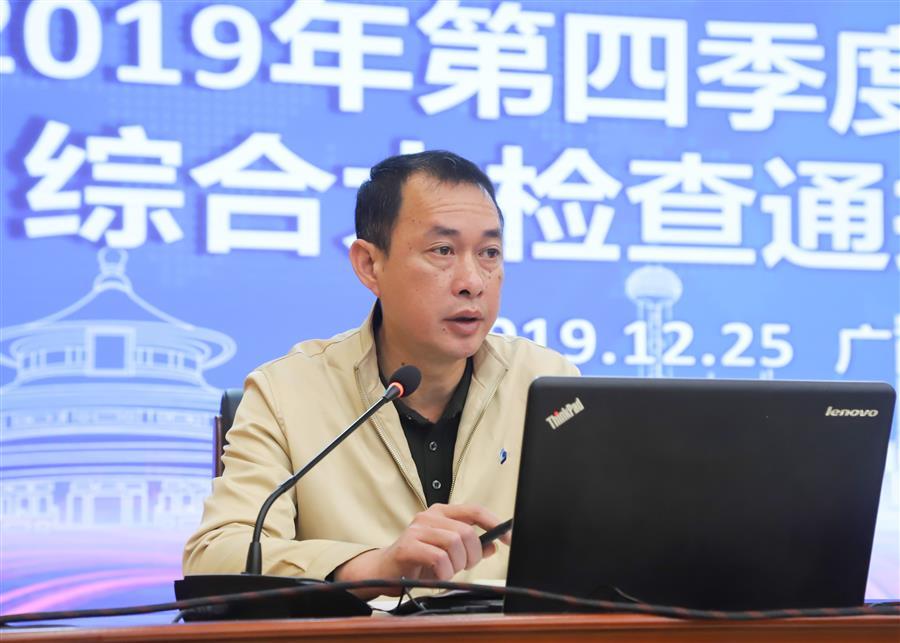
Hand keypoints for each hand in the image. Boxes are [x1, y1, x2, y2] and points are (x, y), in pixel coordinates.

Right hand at [333, 503, 510, 597]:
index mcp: (442, 512)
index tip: (509, 539)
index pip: (474, 510)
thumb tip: (493, 545)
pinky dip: (444, 572)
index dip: (494, 524)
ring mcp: (417, 529)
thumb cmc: (419, 560)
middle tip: (464, 566)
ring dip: (457, 565)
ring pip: (454, 543)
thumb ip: (471, 547)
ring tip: (448, 571)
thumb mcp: (449, 553)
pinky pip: (439, 558)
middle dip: (472, 555)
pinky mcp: (408, 546)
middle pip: (466, 532)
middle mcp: (429, 516)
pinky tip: (438, 575)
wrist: (386, 571)